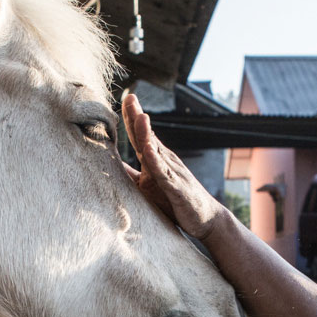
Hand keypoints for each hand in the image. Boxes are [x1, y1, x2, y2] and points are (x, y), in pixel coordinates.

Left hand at [121, 92, 226, 240]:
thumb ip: (131, 175)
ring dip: (147, 133)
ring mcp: (172, 173)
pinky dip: (155, 161)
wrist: (205, 219)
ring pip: (156, 150)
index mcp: (157, 159)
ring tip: (140, 115)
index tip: (125, 98)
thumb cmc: (175, 202)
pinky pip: (164, 173)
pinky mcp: (176, 188)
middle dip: (138, 116)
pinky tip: (148, 150)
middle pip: (148, 136)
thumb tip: (111, 164)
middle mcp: (165, 161)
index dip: (132, 118)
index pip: (142, 135)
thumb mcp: (149, 186)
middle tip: (130, 97)